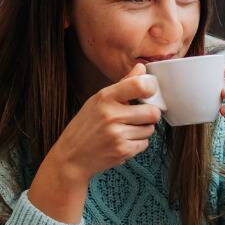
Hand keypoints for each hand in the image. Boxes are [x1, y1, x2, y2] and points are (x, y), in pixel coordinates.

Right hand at [48, 63, 161, 180]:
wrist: (71, 156)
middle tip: (139, 116)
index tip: (150, 93)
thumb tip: (142, 68)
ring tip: (126, 130)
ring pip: (150, 129)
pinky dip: (138, 144)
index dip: (151, 89)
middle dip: (150, 115)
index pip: (139, 85)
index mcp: (105, 97)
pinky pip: (145, 144)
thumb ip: (123, 84)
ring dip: (143, 130)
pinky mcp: (122, 151)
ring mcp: (117, 134)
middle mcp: (111, 115)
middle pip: (152, 112)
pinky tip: (123, 142)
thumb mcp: (98, 100)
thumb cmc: (86, 125)